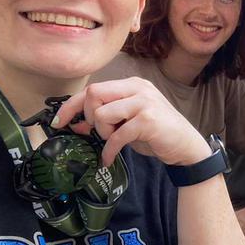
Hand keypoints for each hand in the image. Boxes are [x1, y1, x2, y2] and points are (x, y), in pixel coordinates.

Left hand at [54, 78, 209, 167]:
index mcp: (131, 85)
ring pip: (102, 114)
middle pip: (93, 93)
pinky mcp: (148, 120)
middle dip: (88, 117)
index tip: (58, 121)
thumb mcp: (127, 123)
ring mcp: (144, 103)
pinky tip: (108, 158)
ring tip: (113, 141)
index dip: (71, 105)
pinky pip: (116, 136)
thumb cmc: (156, 133)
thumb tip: (76, 124)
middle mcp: (138, 89)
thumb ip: (105, 119)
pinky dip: (109, 150)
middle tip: (99, 132)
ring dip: (102, 133)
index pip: (92, 88)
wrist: (185, 146)